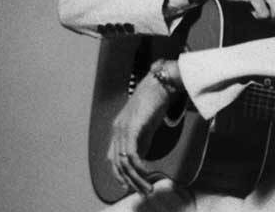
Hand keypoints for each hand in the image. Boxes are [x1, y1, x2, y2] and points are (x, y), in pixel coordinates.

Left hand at [107, 70, 172, 194]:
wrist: (161, 83)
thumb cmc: (156, 100)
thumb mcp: (146, 124)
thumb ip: (141, 140)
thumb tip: (139, 159)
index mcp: (118, 128)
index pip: (113, 157)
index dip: (119, 174)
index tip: (129, 185)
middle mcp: (117, 129)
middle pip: (117, 164)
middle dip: (129, 181)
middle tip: (142, 191)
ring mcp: (122, 129)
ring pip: (124, 162)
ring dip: (136, 178)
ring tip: (147, 187)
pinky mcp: (131, 128)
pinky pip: (131, 155)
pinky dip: (138, 167)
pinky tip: (146, 172)